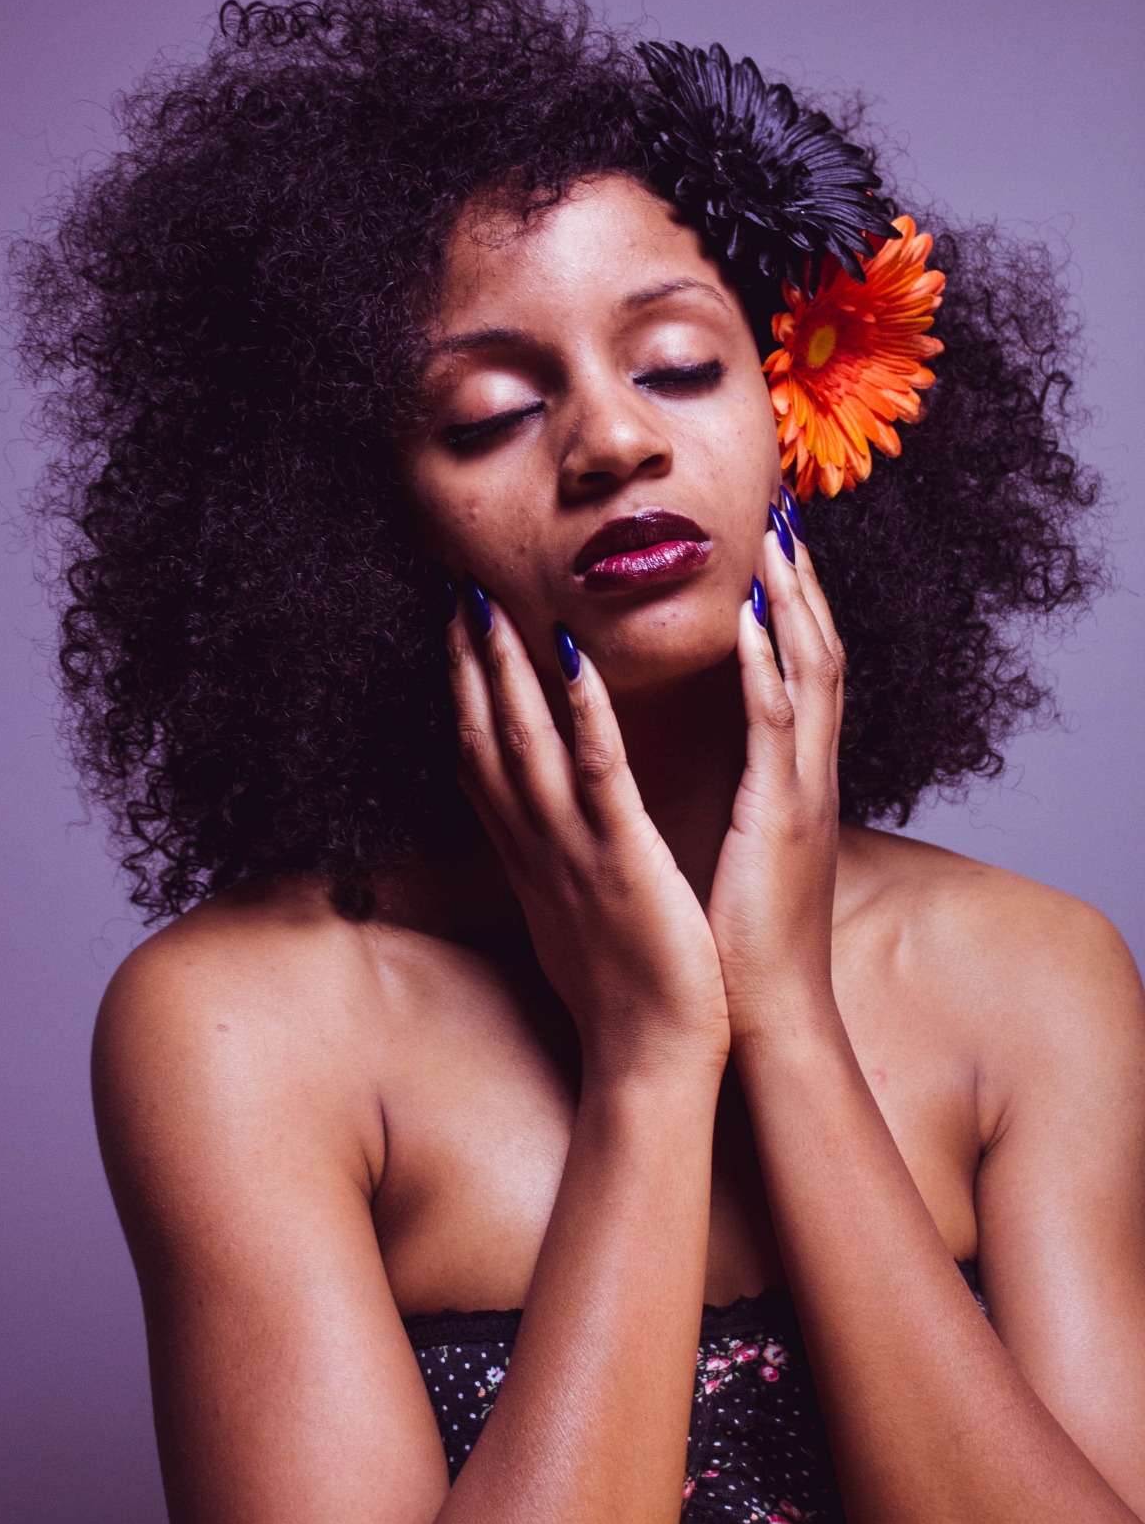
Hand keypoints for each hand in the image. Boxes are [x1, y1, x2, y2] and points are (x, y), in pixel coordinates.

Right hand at [447, 587, 728, 1086]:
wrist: (649, 1060)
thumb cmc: (620, 988)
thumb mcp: (570, 911)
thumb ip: (550, 856)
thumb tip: (536, 824)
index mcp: (527, 853)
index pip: (481, 752)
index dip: (463, 686)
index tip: (454, 625)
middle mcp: (534, 844)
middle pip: (484, 735)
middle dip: (467, 659)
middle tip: (453, 584)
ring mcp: (572, 850)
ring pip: (525, 743)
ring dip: (504, 668)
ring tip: (488, 600)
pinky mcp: (620, 860)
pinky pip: (597, 776)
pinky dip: (580, 716)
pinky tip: (571, 661)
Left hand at [706, 513, 845, 1040]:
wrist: (762, 1017)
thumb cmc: (739, 938)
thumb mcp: (740, 848)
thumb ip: (740, 792)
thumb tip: (710, 759)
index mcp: (791, 779)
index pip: (797, 666)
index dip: (787, 600)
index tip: (764, 539)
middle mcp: (806, 773)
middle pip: (813, 648)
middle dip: (797, 576)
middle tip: (780, 505)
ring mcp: (800, 791)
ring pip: (807, 670)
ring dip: (787, 598)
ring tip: (770, 532)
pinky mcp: (781, 817)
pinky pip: (778, 727)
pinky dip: (765, 665)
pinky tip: (747, 616)